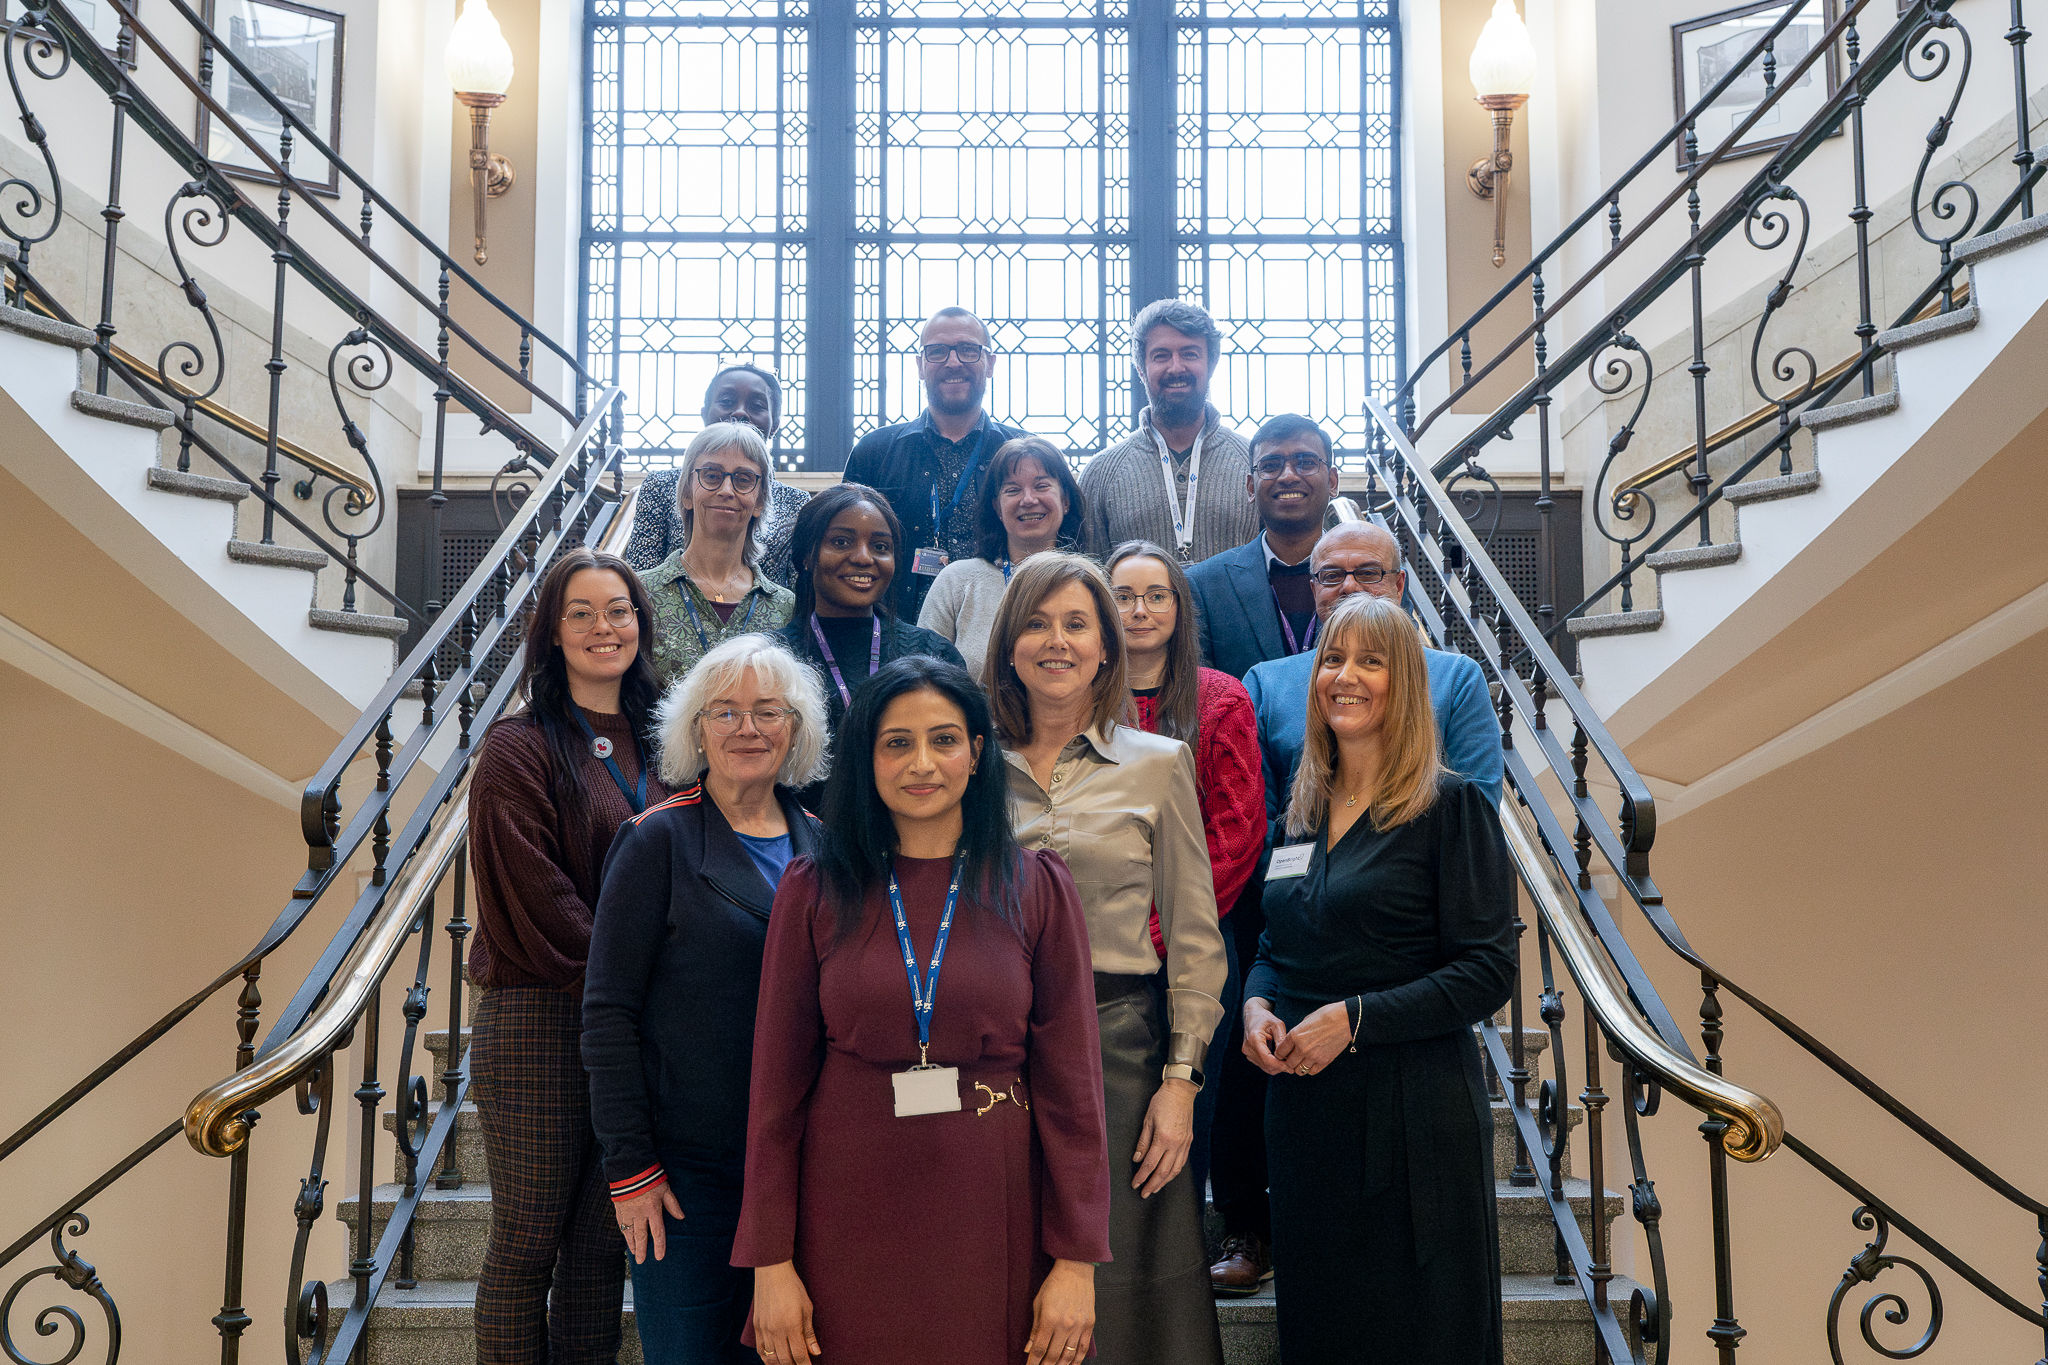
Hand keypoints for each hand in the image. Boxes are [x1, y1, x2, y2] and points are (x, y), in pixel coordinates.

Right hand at [614, 1181, 682, 1263]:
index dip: (659, 1246)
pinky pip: (621, 1224)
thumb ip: (673, 1204)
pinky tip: (626, 1238)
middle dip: (642, 1250)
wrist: (631, 1169)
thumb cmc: (651, 1178)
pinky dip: (624, 1233)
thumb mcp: (666, 1189)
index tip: (659, 1257)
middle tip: (641, 1261)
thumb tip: (681, 1217)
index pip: (657, 1232)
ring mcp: (628, 1212)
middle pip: (641, 1236)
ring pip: (629, 1233)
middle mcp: (640, 1214)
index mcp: (653, 1210)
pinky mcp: (619, 1208)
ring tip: (634, 1253)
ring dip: (632, 1244)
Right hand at [751, 1261, 820, 1364]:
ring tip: (789, 1363)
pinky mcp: (756, 1326)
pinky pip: (760, 1349)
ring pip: (771, 1358)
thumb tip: (815, 1352)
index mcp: (791, 1326)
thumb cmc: (793, 1288)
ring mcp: (764, 1329)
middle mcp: (776, 1330)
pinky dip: (767, 1358)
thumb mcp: (807, 1308)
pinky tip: (774, 1359)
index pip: (799, 1355)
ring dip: (781, 1364)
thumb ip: (809, 1333)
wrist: (772, 1272)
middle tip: (801, 1364)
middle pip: (785, 1360)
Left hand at [1024, 1259, 1094, 1364]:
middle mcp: (1065, 1325)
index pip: (1039, 1349)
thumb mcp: (1038, 1304)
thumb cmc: (1054, 1284)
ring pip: (1069, 1356)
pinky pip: (1083, 1348)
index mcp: (1049, 1319)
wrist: (1075, 1270)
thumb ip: (1035, 1329)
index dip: (1033, 1363)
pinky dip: (1077, 1360)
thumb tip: (1029, 1348)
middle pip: (1054, 1356)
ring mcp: (1079, 1326)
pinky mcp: (1089, 1325)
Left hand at [1132, 1077, 1196, 1196]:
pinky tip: (1169, 1176)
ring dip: (1164, 1182)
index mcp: (1163, 1138)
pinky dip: (1174, 1172)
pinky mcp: (1189, 1142)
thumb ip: (1143, 1142)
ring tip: (1155, 1188)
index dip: (1142, 1176)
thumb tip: (1137, 1159)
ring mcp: (1184, 1144)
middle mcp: (1175, 1144)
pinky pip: (1182, 1162)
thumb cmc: (1162, 1102)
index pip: (1150, 1163)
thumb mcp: (1147, 1120)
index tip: (1135, 1184)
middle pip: (1163, 1171)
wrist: (1181, 1092)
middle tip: (1144, 1193)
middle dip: (1153, 1184)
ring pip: (1175, 1170)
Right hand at [1241, 998, 1289, 1076]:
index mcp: (1254, 1039)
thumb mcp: (1277, 1025)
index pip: (1267, 1059)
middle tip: (1292, 1065)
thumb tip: (1287, 1056)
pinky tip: (1280, 1058)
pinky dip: (1272, 1064)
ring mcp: (1247, 1052)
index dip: (1280, 1066)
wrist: (1253, 1015)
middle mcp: (1248, 1048)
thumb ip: (1282, 1040)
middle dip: (1280, 1067)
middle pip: (1266, 1065)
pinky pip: (1263, 1064)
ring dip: (1277, 1067)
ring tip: (1287, 1060)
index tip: (1291, 1068)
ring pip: (1265, 1067)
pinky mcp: (1249, 1055)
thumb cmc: (1266, 1018)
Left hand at [1274, 1000, 1351, 1077]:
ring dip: (1299, 1066)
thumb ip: (1297, 1033)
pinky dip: (1310, 1068)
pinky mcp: (1324, 1061)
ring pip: (1299, 1070)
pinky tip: (1312, 1061)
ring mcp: (1314, 1056)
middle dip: (1288, 1061)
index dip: (1280, 1053)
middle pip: (1288, 1064)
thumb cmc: (1325, 1016)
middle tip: (1292, 1058)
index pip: (1280, 1052)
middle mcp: (1302, 1048)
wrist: (1345, 1019)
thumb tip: (1292, 1042)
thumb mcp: (1305, 1021)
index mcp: (1295, 1035)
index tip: (1283, 1053)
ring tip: (1302, 1060)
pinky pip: (1312, 1071)